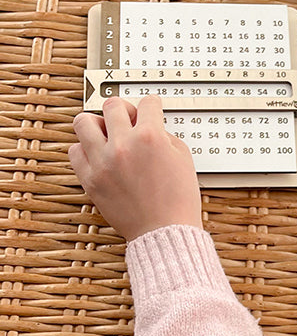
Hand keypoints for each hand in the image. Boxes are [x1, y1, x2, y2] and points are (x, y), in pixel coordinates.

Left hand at [69, 95, 202, 240]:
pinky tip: (98, 154)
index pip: (147, 104)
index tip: (151, 108)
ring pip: (84, 122)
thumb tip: (152, 128)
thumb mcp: (183, 160)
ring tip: (107, 133)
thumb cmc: (178, 201)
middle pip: (113, 105)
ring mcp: (103, 162)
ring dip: (98, 123)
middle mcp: (124, 145)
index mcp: (151, 138)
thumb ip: (166, 137)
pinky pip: (74, 151)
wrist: (164, 231)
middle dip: (124, 109)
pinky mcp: (90, 179)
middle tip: (129, 119)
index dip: (152, 105)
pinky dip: (85, 149)